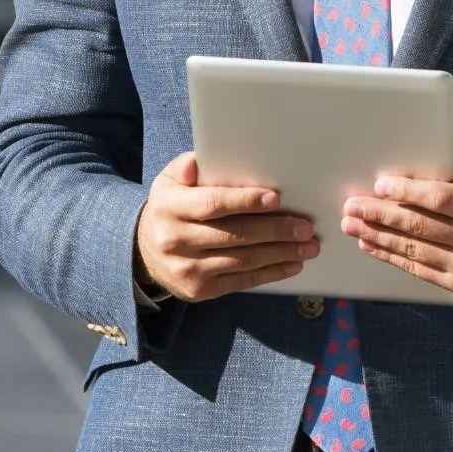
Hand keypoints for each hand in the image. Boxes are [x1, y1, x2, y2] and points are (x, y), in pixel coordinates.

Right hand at [135, 152, 319, 302]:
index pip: (213, 204)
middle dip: (275, 230)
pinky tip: (291, 264)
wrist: (145, 253)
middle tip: (305, 227)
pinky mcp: (200, 290)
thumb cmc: (170, 209)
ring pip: (242, 261)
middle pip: (234, 235)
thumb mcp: (168, 182)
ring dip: (280, 254)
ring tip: (307, 246)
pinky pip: (241, 281)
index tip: (275, 198)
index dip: (245, 201)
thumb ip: (186, 168)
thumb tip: (198, 162)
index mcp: (171, 207)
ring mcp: (188, 269)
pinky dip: (270, 273)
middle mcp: (177, 240)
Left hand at [340, 146, 452, 296]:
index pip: (443, 199)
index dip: (410, 192)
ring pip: (415, 250)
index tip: (382, 184)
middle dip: (382, 215)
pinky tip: (371, 245)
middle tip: (353, 205)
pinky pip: (419, 269)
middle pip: (422, 226)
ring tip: (352, 224)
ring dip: (379, 236)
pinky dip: (391, 256)